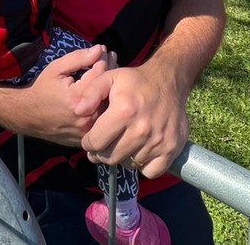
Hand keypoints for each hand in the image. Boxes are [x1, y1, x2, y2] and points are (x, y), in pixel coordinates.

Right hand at [15, 46, 108, 145]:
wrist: (27, 116)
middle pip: (109, 89)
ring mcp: (87, 129)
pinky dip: (105, 104)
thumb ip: (78, 58)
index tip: (105, 50)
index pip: (100, 73)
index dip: (104, 58)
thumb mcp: (56, 68)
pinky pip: (102, 118)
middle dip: (111, 70)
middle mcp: (85, 115)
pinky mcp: (86, 136)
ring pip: (109, 105)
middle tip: (111, 58)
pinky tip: (103, 91)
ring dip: (110, 87)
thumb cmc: (42, 89)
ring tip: (110, 73)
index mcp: (77, 97)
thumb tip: (100, 49)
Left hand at [77, 64, 188, 178]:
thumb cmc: (135, 81)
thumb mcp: (109, 77)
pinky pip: (150, 171)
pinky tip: (139, 151)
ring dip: (122, 157)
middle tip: (103, 144)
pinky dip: (142, 166)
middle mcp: (141, 130)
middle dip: (102, 153)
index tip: (91, 138)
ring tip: (122, 143)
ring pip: (128, 164)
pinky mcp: (171, 149)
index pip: (95, 143)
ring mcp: (158, 141)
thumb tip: (78, 111)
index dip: (88, 143)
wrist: (168, 82)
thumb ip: (90, 93)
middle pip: (110, 158)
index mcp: (124, 112)